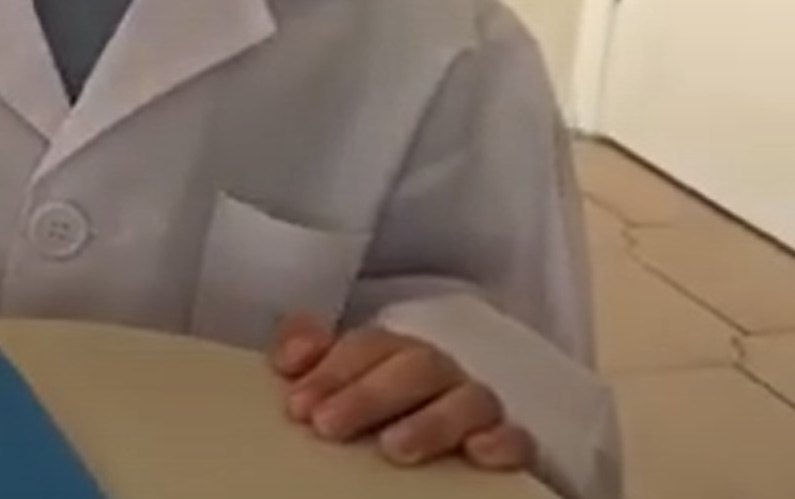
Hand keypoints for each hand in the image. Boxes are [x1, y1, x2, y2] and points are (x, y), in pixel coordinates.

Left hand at [271, 313, 535, 470]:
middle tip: (326, 425)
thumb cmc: (380, 418)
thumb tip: (287, 357)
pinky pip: (518, 437)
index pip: (368, 345)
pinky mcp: (512, 447)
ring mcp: (477, 409)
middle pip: (415, 365)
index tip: (298, 404)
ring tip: (393, 448)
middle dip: (368, 393)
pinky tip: (479, 453)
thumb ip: (315, 362)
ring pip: (470, 397)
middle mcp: (439, 376)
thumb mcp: (339, 388)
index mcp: (395, 357)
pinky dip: (503, 441)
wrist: (444, 460)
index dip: (332, 368)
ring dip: (431, 420)